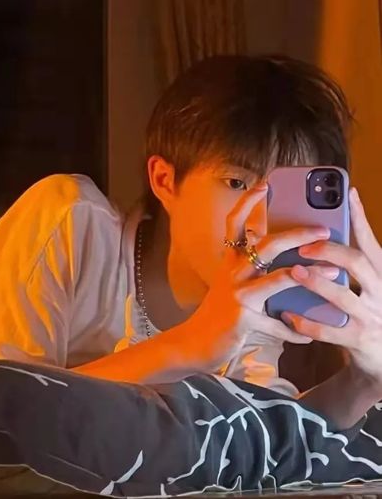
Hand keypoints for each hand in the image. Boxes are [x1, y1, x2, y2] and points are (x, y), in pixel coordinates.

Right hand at [188, 183, 335, 365]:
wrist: (194, 342)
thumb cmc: (218, 313)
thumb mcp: (232, 286)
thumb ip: (254, 271)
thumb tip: (288, 262)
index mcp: (230, 262)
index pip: (235, 225)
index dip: (247, 203)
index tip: (264, 185)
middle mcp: (232, 274)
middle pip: (265, 245)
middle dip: (296, 235)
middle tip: (323, 230)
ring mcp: (237, 295)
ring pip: (277, 279)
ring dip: (310, 276)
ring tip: (334, 275)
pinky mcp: (242, 319)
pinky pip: (277, 324)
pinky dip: (295, 331)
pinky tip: (307, 336)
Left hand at [284, 188, 381, 394]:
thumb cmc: (366, 314)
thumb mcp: (364, 287)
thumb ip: (347, 267)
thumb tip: (318, 237)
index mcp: (379, 276)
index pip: (371, 243)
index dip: (360, 219)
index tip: (349, 194)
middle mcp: (379, 293)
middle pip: (359, 263)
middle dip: (330, 251)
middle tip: (304, 245)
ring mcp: (370, 317)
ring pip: (343, 296)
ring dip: (316, 282)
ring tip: (293, 272)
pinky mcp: (358, 340)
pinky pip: (328, 331)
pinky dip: (306, 322)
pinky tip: (288, 315)